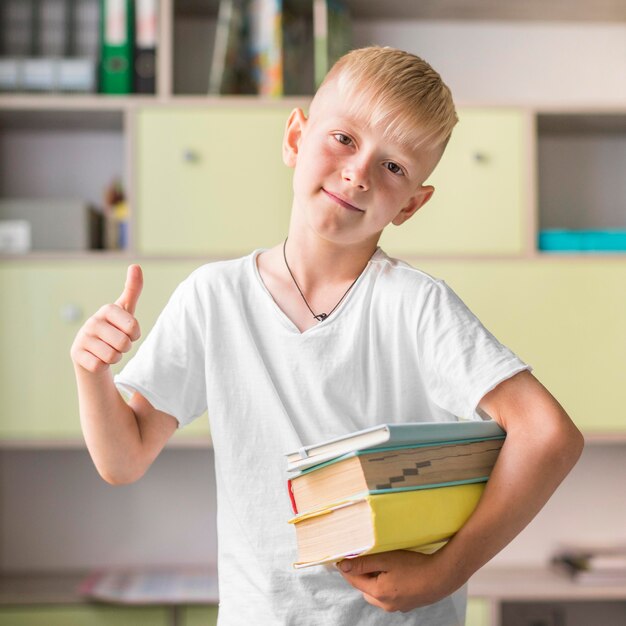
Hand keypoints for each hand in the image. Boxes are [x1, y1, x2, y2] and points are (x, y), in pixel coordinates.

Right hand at [70, 265, 142, 373]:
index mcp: (107, 309)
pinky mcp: (76, 354)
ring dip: (115, 357)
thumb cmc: (114, 328)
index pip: (133, 328)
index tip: (127, 331)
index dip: (135, 335)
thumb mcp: (126, 310)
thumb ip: (133, 289)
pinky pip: (100, 366)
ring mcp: (82, 337)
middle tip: (117, 343)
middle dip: (125, 348)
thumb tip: (136, 265)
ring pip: (113, 357)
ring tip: (107, 350)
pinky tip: (97, 358)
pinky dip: (103, 366)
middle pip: (124, 344)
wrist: (93, 351)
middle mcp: (93, 321)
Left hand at [336, 549, 458, 612]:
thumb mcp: (386, 559)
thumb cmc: (415, 566)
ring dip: (374, 580)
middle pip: (364, 588)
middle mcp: (386, 604)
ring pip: (376, 593)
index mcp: (378, 593)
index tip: (342, 556)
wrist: (443, 576)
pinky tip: (395, 572)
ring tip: (382, 564)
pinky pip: (389, 595)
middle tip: (366, 557)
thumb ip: (364, 563)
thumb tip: (343, 566)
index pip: (353, 580)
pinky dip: (386, 584)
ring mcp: (397, 607)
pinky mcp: (407, 604)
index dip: (347, 567)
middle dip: (361, 574)